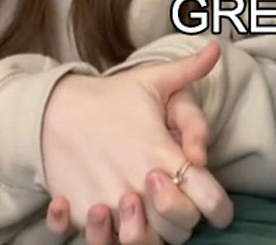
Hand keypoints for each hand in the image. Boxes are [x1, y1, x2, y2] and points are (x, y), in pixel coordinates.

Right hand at [41, 42, 230, 240]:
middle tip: (181, 200)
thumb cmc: (112, 96)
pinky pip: (102, 243)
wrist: (53, 110)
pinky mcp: (83, 214)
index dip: (220, 206)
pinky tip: (110, 217)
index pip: (205, 195)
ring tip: (150, 211)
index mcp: (160, 151)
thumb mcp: (152, 78)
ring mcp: (109, 203)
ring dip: (154, 234)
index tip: (221, 208)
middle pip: (179, 227)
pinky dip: (108, 237)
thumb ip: (188, 69)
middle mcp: (137, 183)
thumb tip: (217, 50)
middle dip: (188, 218)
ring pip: (145, 242)